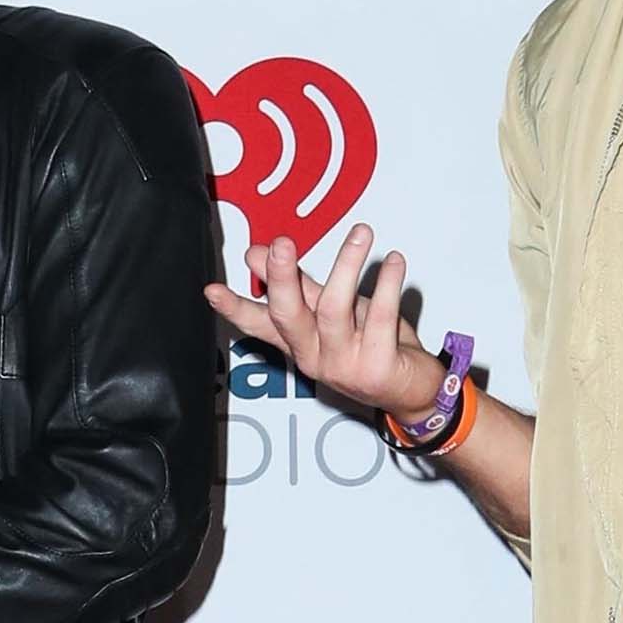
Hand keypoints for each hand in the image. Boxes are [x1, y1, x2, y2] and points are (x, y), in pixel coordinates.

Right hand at [206, 221, 446, 421]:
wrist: (410, 389)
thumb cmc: (371, 344)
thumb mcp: (329, 312)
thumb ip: (298, 285)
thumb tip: (257, 253)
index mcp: (299, 342)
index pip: (259, 323)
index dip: (234, 307)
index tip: (212, 290)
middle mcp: (314, 355)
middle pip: (289, 316)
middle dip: (281, 279)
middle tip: (280, 245)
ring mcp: (344, 364)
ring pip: (334, 310)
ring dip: (346, 267)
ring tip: (361, 233)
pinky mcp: (376, 366)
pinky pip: (381, 317)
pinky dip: (389, 284)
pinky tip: (395, 262)